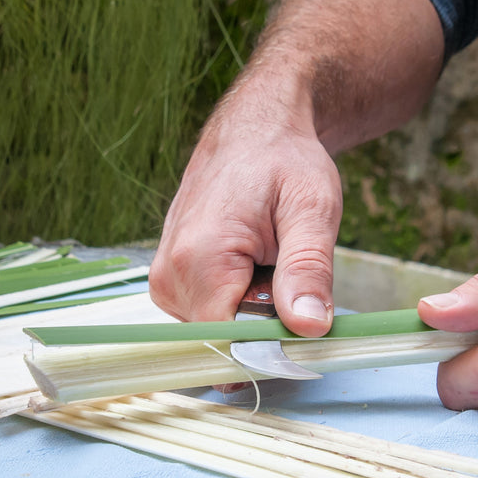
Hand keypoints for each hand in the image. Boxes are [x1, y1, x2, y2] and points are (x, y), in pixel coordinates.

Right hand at [149, 91, 339, 335]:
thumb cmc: (285, 162)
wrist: (254, 131)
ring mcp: (164, 277)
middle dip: (264, 324)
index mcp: (199, 257)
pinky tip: (252, 266)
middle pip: (223, 338)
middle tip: (288, 274)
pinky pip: (208, 314)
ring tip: (269, 262)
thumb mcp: (312, 210)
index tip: (302, 325)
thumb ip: (308, 270)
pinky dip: (238, 301)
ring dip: (252, 311)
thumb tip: (308, 327)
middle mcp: (170, 272)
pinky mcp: (169, 279)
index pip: (226, 341)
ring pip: (216, 330)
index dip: (269, 346)